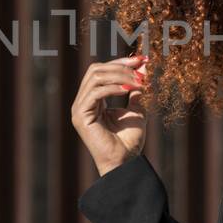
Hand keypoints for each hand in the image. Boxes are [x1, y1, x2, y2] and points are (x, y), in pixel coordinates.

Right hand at [71, 52, 148, 175]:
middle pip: (96, 69)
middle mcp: (83, 101)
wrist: (124, 162)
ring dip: (120, 76)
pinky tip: (129, 89)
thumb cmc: (129, 141)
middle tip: (141, 70)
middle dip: (120, 66)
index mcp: (93, 99)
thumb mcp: (136, 110)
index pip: (102, 71)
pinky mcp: (80, 115)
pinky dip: (113, 87)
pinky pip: (95, 92)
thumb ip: (136, 90)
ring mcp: (79, 108)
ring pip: (95, 77)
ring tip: (139, 82)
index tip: (142, 60)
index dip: (121, 62)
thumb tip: (143, 69)